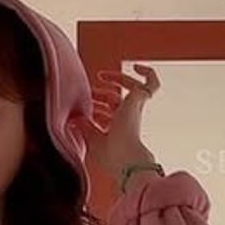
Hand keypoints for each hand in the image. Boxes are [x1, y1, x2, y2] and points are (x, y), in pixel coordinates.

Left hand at [79, 64, 159, 178]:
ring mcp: (135, 109)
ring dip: (115, 79)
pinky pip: (152, 83)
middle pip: (116, 99)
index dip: (96, 107)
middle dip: (100, 94)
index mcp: (117, 130)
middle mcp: (128, 118)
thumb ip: (83, 126)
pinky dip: (148, 73)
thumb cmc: (110, 156)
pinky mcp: (140, 99)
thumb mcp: (91, 138)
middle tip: (89, 92)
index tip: (85, 106)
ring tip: (101, 76)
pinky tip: (136, 67)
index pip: (108, 113)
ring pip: (130, 88)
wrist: (124, 158)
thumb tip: (72, 118)